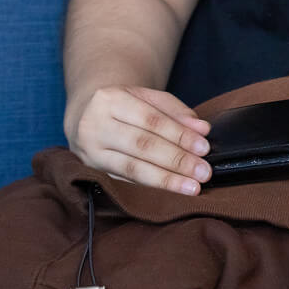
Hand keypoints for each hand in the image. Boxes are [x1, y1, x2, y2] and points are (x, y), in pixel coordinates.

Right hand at [66, 85, 211, 194]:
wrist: (84, 115)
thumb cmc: (123, 106)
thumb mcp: (146, 97)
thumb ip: (175, 111)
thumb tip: (202, 129)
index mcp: (109, 100)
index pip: (150, 120)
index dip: (179, 135)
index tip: (204, 147)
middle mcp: (94, 126)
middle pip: (142, 146)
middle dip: (176, 160)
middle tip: (203, 172)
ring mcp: (90, 152)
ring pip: (132, 169)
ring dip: (166, 180)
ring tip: (192, 187)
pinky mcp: (92, 172)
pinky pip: (126, 182)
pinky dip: (151, 188)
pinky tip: (171, 192)